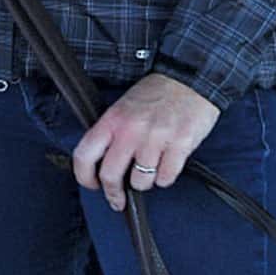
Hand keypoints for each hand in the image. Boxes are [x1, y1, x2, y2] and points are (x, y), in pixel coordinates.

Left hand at [72, 72, 220, 212]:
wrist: (191, 76)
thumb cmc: (157, 93)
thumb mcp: (125, 106)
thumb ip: (112, 133)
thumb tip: (101, 165)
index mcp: (114, 119)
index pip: (84, 156)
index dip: (85, 177)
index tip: (93, 184)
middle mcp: (132, 130)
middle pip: (110, 177)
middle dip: (114, 193)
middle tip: (120, 197)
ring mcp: (156, 138)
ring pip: (140, 182)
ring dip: (146, 181)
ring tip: (152, 166)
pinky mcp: (180, 145)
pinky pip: (166, 178)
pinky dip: (166, 176)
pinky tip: (168, 161)